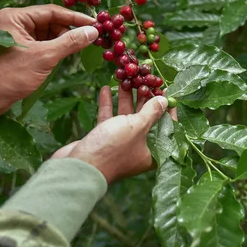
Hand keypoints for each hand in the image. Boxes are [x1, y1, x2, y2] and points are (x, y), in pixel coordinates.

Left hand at [0, 4, 97, 119]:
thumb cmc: (11, 76)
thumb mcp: (45, 57)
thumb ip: (70, 42)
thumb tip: (94, 31)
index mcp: (15, 17)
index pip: (51, 11)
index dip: (75, 18)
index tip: (95, 23)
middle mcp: (15, 22)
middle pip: (50, 21)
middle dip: (69, 29)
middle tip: (90, 38)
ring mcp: (16, 35)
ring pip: (48, 32)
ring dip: (63, 39)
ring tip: (80, 47)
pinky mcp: (19, 48)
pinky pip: (42, 42)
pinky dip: (55, 47)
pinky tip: (67, 53)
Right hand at [52, 87, 173, 182]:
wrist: (79, 167)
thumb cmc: (113, 148)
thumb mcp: (137, 127)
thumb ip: (151, 112)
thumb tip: (164, 101)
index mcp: (153, 151)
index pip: (167, 127)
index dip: (167, 109)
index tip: (166, 91)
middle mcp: (139, 147)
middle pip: (146, 118)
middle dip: (144, 98)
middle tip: (144, 79)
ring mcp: (120, 142)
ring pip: (126, 116)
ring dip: (126, 97)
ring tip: (126, 79)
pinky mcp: (104, 138)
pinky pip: (109, 118)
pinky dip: (108, 104)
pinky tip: (106, 88)